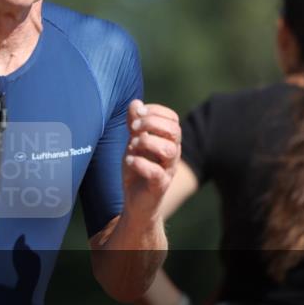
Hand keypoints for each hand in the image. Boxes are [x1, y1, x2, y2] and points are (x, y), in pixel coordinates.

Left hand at [122, 100, 180, 217]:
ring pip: (168, 149)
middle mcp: (172, 154)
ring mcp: (168, 170)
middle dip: (151, 123)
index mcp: (168, 140)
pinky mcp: (160, 186)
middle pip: (174, 130)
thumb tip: (136, 103)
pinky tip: (129, 160)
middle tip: (133, 128)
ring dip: (146, 142)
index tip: (137, 113)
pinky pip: (156, 172)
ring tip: (131, 146)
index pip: (172, 118)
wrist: (136, 201)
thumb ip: (135, 123)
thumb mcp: (133, 142)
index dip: (156, 111)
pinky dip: (140, 163)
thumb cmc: (137, 169)